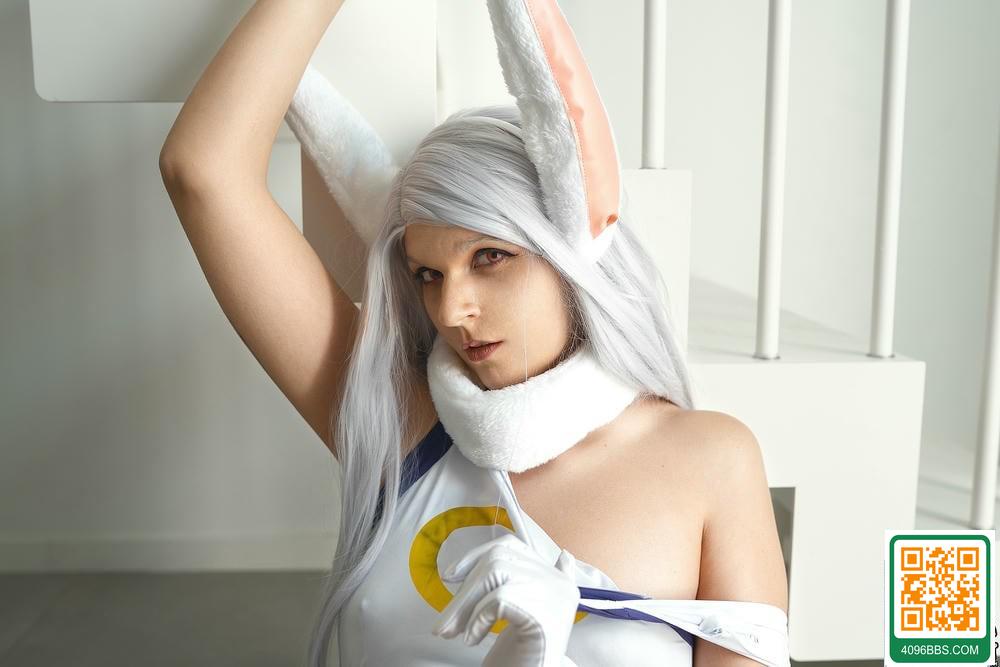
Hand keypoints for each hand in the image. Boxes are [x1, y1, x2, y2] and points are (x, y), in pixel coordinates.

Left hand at [431, 533, 580, 665]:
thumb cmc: (524, 658)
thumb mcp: (525, 615)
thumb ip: (534, 584)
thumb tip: (560, 554)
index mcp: (556, 581)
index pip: (511, 546)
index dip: (476, 555)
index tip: (451, 576)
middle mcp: (559, 584)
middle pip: (498, 558)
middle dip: (463, 588)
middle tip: (444, 622)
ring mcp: (554, 597)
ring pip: (495, 572)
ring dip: (464, 604)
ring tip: (452, 631)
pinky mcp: (544, 615)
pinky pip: (498, 599)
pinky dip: (477, 619)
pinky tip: (473, 639)